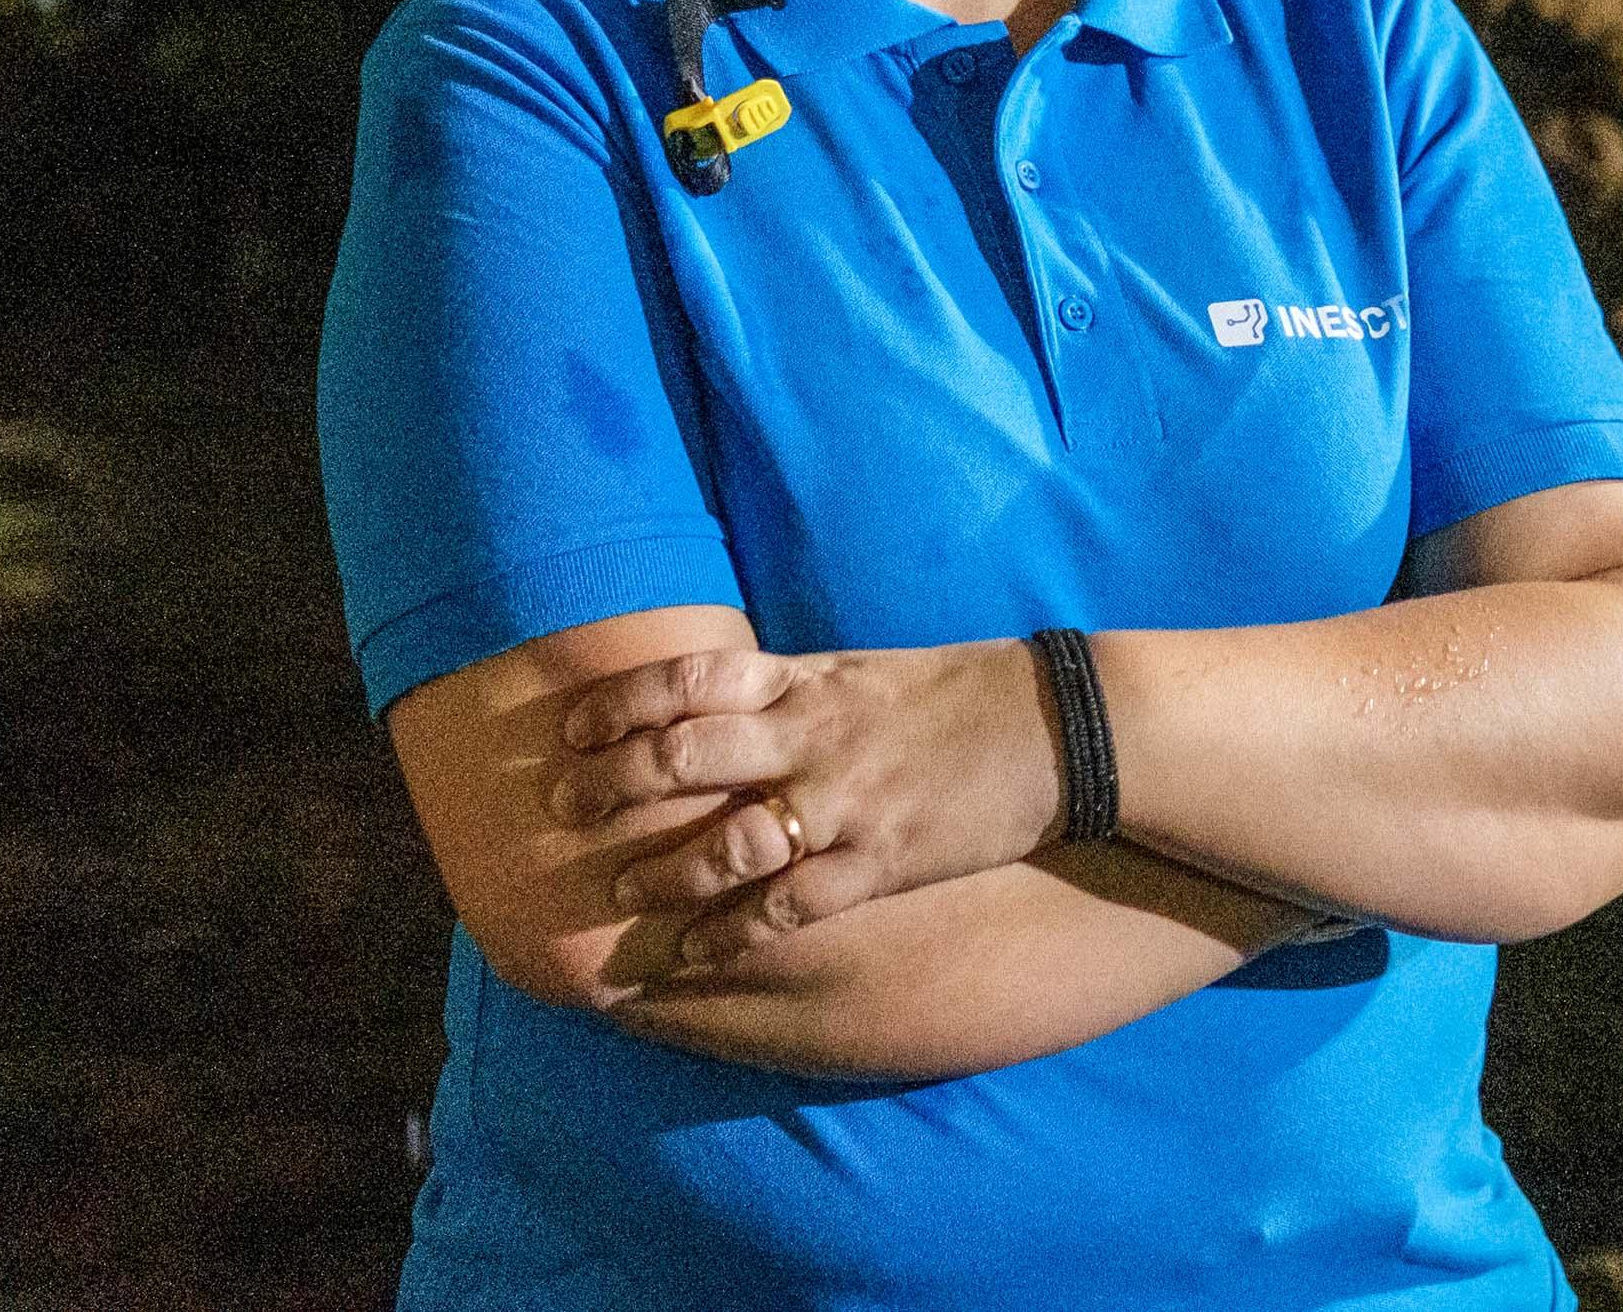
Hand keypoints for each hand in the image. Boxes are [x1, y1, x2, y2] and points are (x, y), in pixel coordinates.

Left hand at [553, 638, 1067, 969]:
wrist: (1059, 728)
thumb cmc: (955, 693)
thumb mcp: (859, 670)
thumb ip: (786, 691)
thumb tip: (708, 705)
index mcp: (808, 680)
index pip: (689, 679)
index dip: (620, 702)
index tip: (571, 727)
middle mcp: (815, 738)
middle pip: (686, 756)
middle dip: (613, 784)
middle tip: (563, 807)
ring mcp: (847, 804)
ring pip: (728, 843)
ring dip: (664, 873)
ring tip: (622, 893)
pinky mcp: (882, 863)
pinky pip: (790, 907)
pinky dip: (733, 933)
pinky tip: (694, 951)